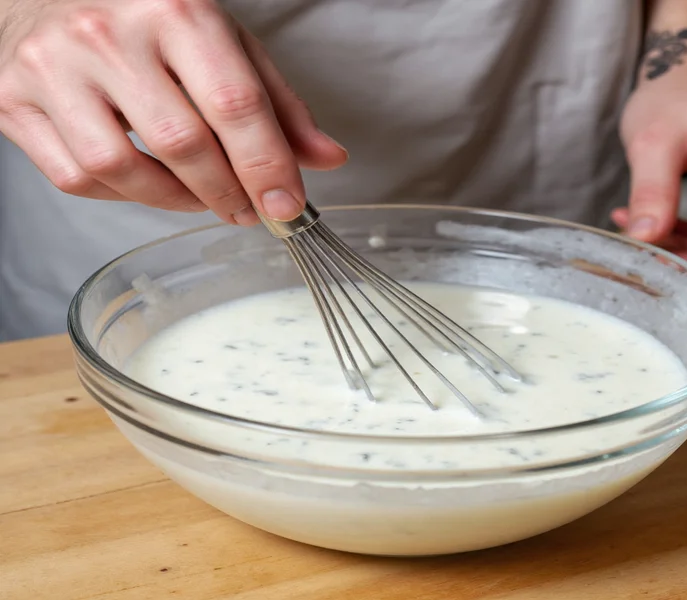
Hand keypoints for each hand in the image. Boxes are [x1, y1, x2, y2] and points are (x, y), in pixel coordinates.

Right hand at [0, 0, 346, 224]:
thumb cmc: (148, 19)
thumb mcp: (223, 42)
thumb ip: (276, 103)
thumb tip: (327, 158)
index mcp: (174, 10)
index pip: (234, 103)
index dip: (267, 166)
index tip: (288, 206)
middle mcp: (108, 36)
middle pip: (182, 144)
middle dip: (228, 193)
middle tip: (249, 209)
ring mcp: (53, 69)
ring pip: (123, 170)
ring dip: (176, 201)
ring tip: (203, 196)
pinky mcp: (14, 101)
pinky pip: (77, 178)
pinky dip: (123, 195)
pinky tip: (147, 183)